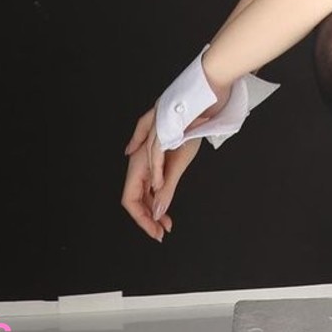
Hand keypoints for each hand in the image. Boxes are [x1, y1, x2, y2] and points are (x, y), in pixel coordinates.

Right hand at [121, 106, 201, 240]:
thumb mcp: (180, 160)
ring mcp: (148, 154)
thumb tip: (157, 214)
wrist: (201, 100)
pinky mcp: (159, 150)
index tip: (155, 231)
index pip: (130, 198)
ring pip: (144, 187)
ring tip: (167, 220)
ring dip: (154, 205)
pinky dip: (158, 191)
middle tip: (163, 230)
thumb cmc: (190, 124)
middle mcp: (140, 157)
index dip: (141, 218)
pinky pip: (152, 177)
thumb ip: (167, 187)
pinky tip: (164, 199)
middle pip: (136, 195)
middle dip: (148, 215)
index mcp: (140, 159)